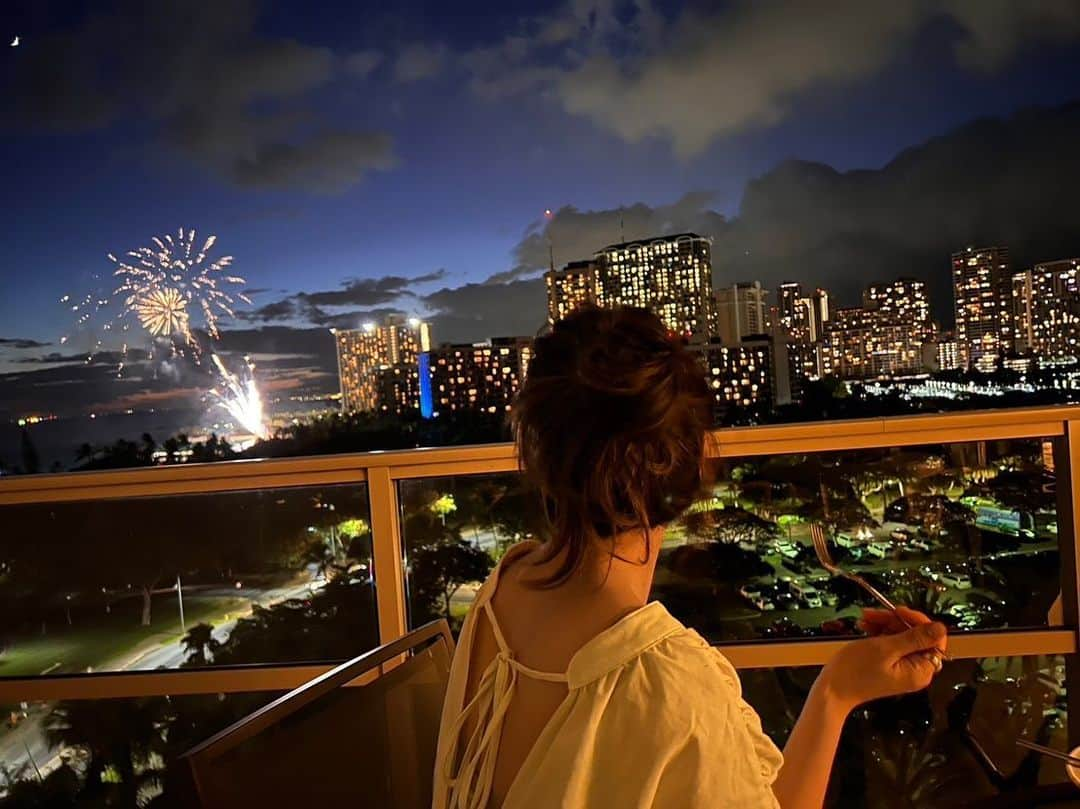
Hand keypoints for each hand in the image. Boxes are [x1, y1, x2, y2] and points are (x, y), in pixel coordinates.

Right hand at [817, 606, 947, 712]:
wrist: (832, 688)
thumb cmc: (855, 672)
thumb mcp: (886, 649)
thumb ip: (915, 638)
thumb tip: (940, 628)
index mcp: (920, 670)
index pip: (933, 639)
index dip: (918, 622)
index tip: (900, 612)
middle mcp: (915, 670)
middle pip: (916, 635)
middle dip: (896, 621)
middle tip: (877, 614)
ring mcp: (902, 666)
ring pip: (902, 634)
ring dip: (885, 623)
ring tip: (866, 619)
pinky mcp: (890, 663)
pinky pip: (891, 641)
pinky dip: (879, 631)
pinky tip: (866, 626)